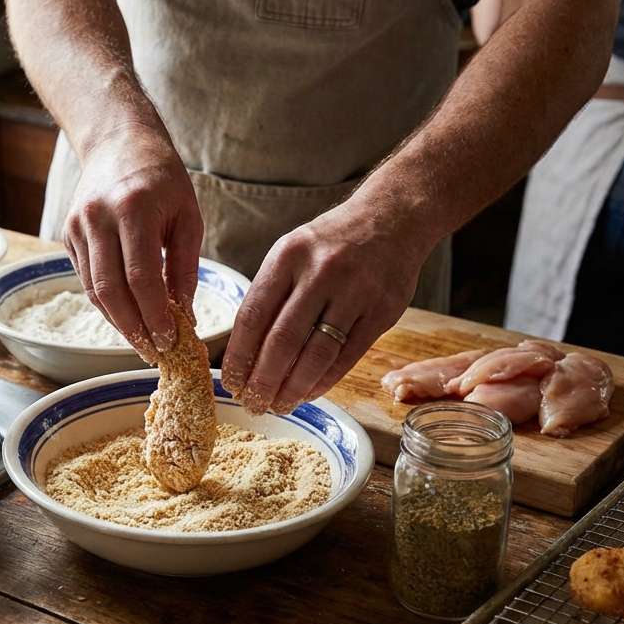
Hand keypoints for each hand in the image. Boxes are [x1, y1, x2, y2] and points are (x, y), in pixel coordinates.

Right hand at [62, 123, 203, 361]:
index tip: (170, 341)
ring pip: (94, 290)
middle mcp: (98, 218)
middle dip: (133, 329)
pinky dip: (107, 304)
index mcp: (132, 208)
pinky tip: (127, 317)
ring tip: (143, 341)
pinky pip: (87, 280)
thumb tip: (185, 316)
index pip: (140, 276)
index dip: (154, 315)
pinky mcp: (67, 234)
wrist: (118, 141)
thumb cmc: (162, 178)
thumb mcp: (187, 216)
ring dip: (119, 322)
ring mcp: (77, 226)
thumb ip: (184, 267)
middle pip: (110, 290)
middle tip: (154, 352)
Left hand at [220, 205, 425, 413]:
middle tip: (253, 404)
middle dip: (262, 380)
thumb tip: (244, 351)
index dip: (239, 356)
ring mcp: (354, 292)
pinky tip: (309, 393)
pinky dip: (325, 380)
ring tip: (279, 405)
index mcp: (287, 256)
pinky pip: (347, 357)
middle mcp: (320, 273)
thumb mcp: (292, 252)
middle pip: (282, 340)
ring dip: (293, 388)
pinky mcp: (382, 311)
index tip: (231, 382)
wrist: (392, 218)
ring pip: (316, 354)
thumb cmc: (331, 243)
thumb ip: (271, 294)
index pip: (253, 316)